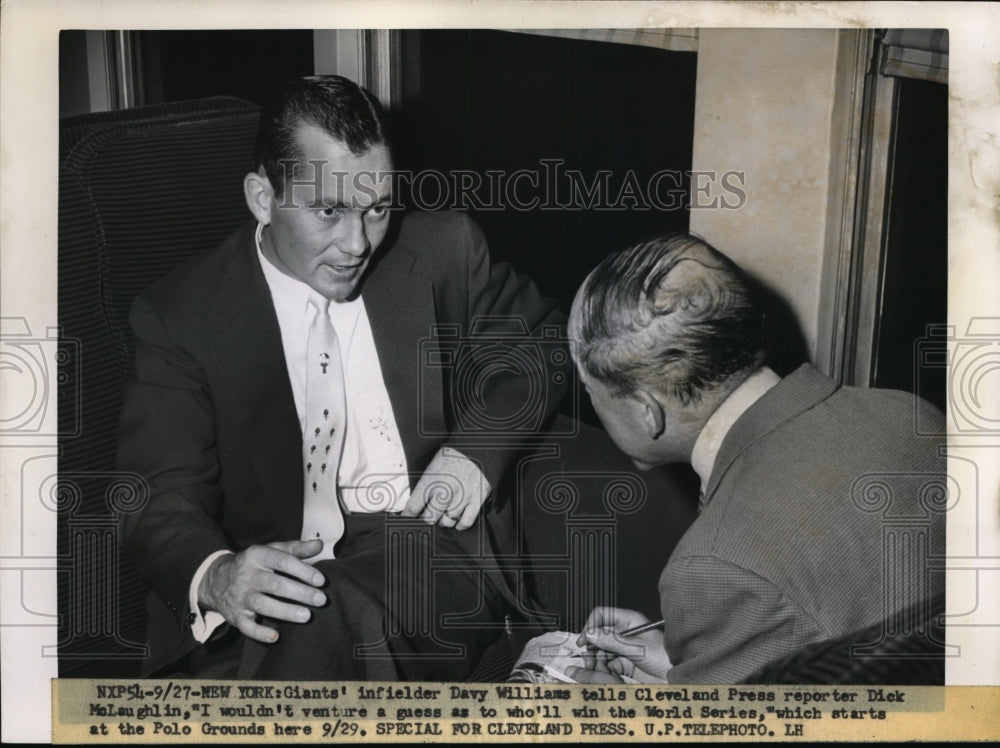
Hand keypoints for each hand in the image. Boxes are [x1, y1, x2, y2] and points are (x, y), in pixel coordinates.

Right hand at [198, 539, 326, 642]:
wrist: (216, 580)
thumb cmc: (254, 564)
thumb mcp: (272, 550)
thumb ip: (296, 549)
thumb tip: (319, 545)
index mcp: (257, 556)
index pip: (282, 561)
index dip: (303, 571)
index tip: (321, 581)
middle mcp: (247, 576)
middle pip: (275, 584)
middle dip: (300, 593)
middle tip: (321, 600)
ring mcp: (240, 597)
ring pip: (263, 605)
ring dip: (285, 611)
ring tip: (307, 616)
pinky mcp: (235, 615)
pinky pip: (246, 626)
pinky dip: (259, 633)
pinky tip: (276, 636)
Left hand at [401, 447, 489, 529]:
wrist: (478, 445)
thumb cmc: (452, 455)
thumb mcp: (433, 464)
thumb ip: (425, 483)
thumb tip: (416, 501)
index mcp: (431, 480)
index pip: (414, 506)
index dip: (408, 516)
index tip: (407, 518)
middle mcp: (446, 490)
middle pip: (430, 518)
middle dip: (427, 519)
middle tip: (429, 516)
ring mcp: (462, 496)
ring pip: (448, 522)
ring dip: (444, 521)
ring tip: (444, 515)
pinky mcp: (477, 499)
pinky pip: (466, 522)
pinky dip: (460, 525)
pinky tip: (457, 520)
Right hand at [564, 607, 670, 683]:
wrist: (678, 676)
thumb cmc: (666, 657)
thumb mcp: (637, 647)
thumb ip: (612, 641)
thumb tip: (592, 634)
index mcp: (628, 621)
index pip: (602, 615)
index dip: (591, 626)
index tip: (585, 640)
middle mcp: (625, 633)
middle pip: (599, 635)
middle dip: (592, 648)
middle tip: (588, 661)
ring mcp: (624, 648)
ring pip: (602, 651)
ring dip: (597, 660)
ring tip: (596, 670)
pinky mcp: (626, 663)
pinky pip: (609, 664)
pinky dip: (605, 670)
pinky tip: (607, 675)